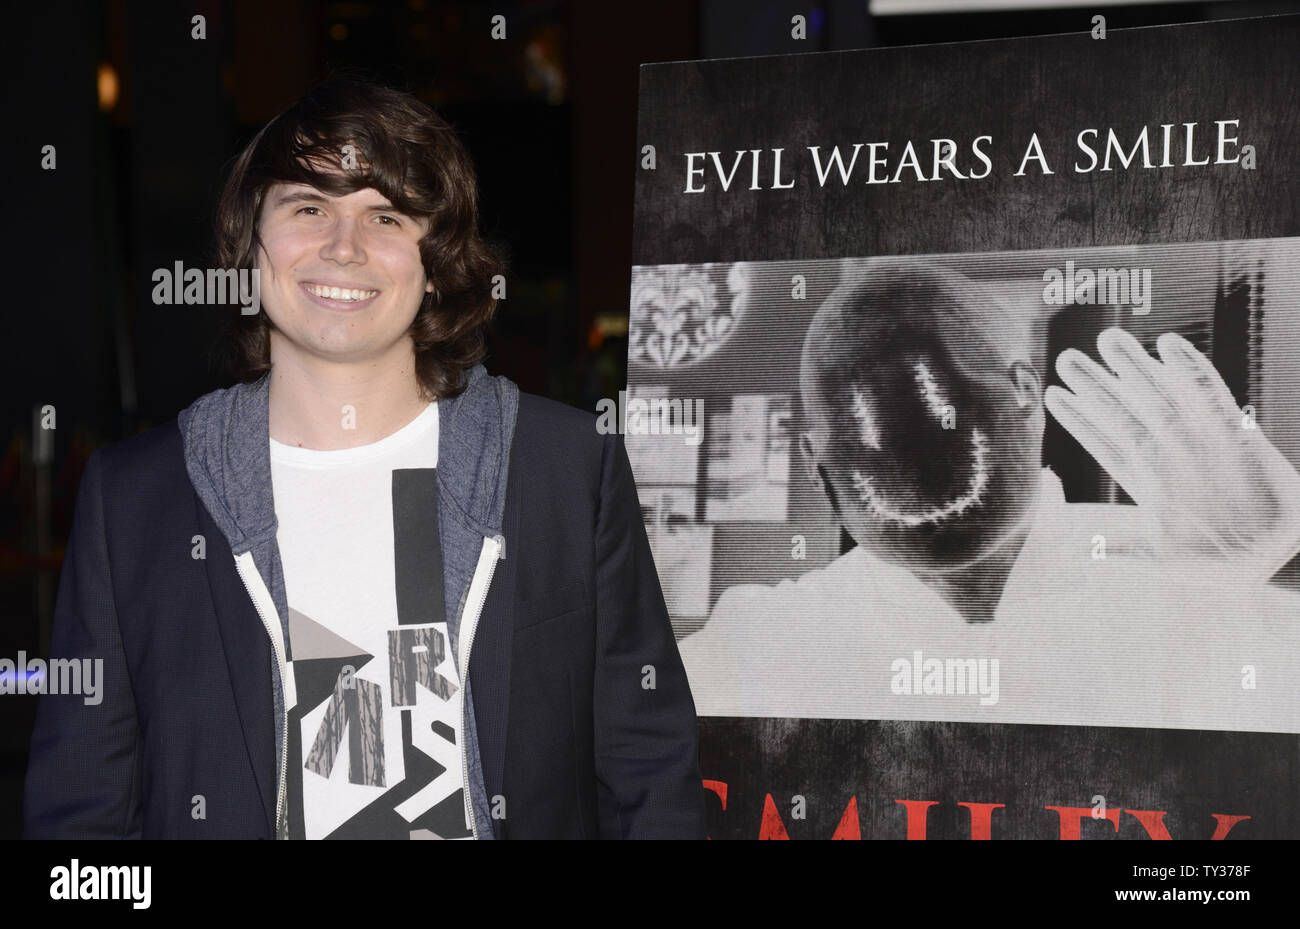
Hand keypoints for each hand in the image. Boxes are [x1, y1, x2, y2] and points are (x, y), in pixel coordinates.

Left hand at [1044, 327, 1299, 583]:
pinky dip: (1190, 368)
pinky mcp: (1236, 432)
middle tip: (1066, 356)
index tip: (1052, 395)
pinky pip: (1210, 394)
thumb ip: (1118, 552)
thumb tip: (1073, 551)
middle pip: (1126, 413)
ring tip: (1106, 338)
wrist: (1269, 562)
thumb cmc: (1212, 569)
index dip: (1078, 420)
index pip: (1104, 443)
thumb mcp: (1157, 563)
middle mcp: (1169, 456)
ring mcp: (1200, 441)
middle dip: (1097, 386)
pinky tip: (1168, 343)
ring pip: (1160, 396)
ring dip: (1134, 368)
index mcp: (1146, 482)